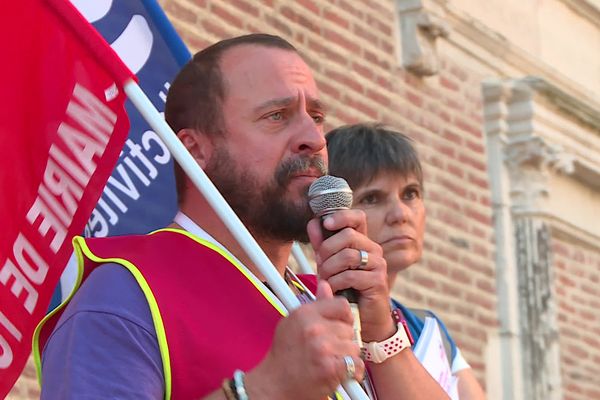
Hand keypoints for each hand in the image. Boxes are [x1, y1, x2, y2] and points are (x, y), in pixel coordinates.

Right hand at [245, 281, 364, 399]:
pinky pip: (356, 365)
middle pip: (350, 328)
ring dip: (347, 357)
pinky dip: (352, 373)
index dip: (344, 318)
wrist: (274, 385)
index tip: (338, 327)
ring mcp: (322, 348)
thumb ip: (314, 305)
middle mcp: (313, 328)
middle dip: (343, 340)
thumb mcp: (293, 323)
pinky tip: (338, 373)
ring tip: (330, 362)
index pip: (342, 305)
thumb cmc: (284, 356)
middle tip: (328, 350)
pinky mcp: (330, 368)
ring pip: (354, 347)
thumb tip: (325, 284)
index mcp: (305, 313)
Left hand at [307, 209, 395, 341]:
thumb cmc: (346, 289)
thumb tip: (313, 223)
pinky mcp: (378, 281)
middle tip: (321, 265)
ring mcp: (378, 264)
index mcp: (362, 242)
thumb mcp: (329, 263)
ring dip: (330, 269)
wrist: (363, 318)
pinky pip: (350, 275)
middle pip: (348, 235)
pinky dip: (336, 283)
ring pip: (347, 255)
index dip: (342, 216)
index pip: (357, 218)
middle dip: (327, 250)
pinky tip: (335, 289)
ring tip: (327, 280)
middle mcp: (373, 250)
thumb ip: (321, 244)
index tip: (326, 223)